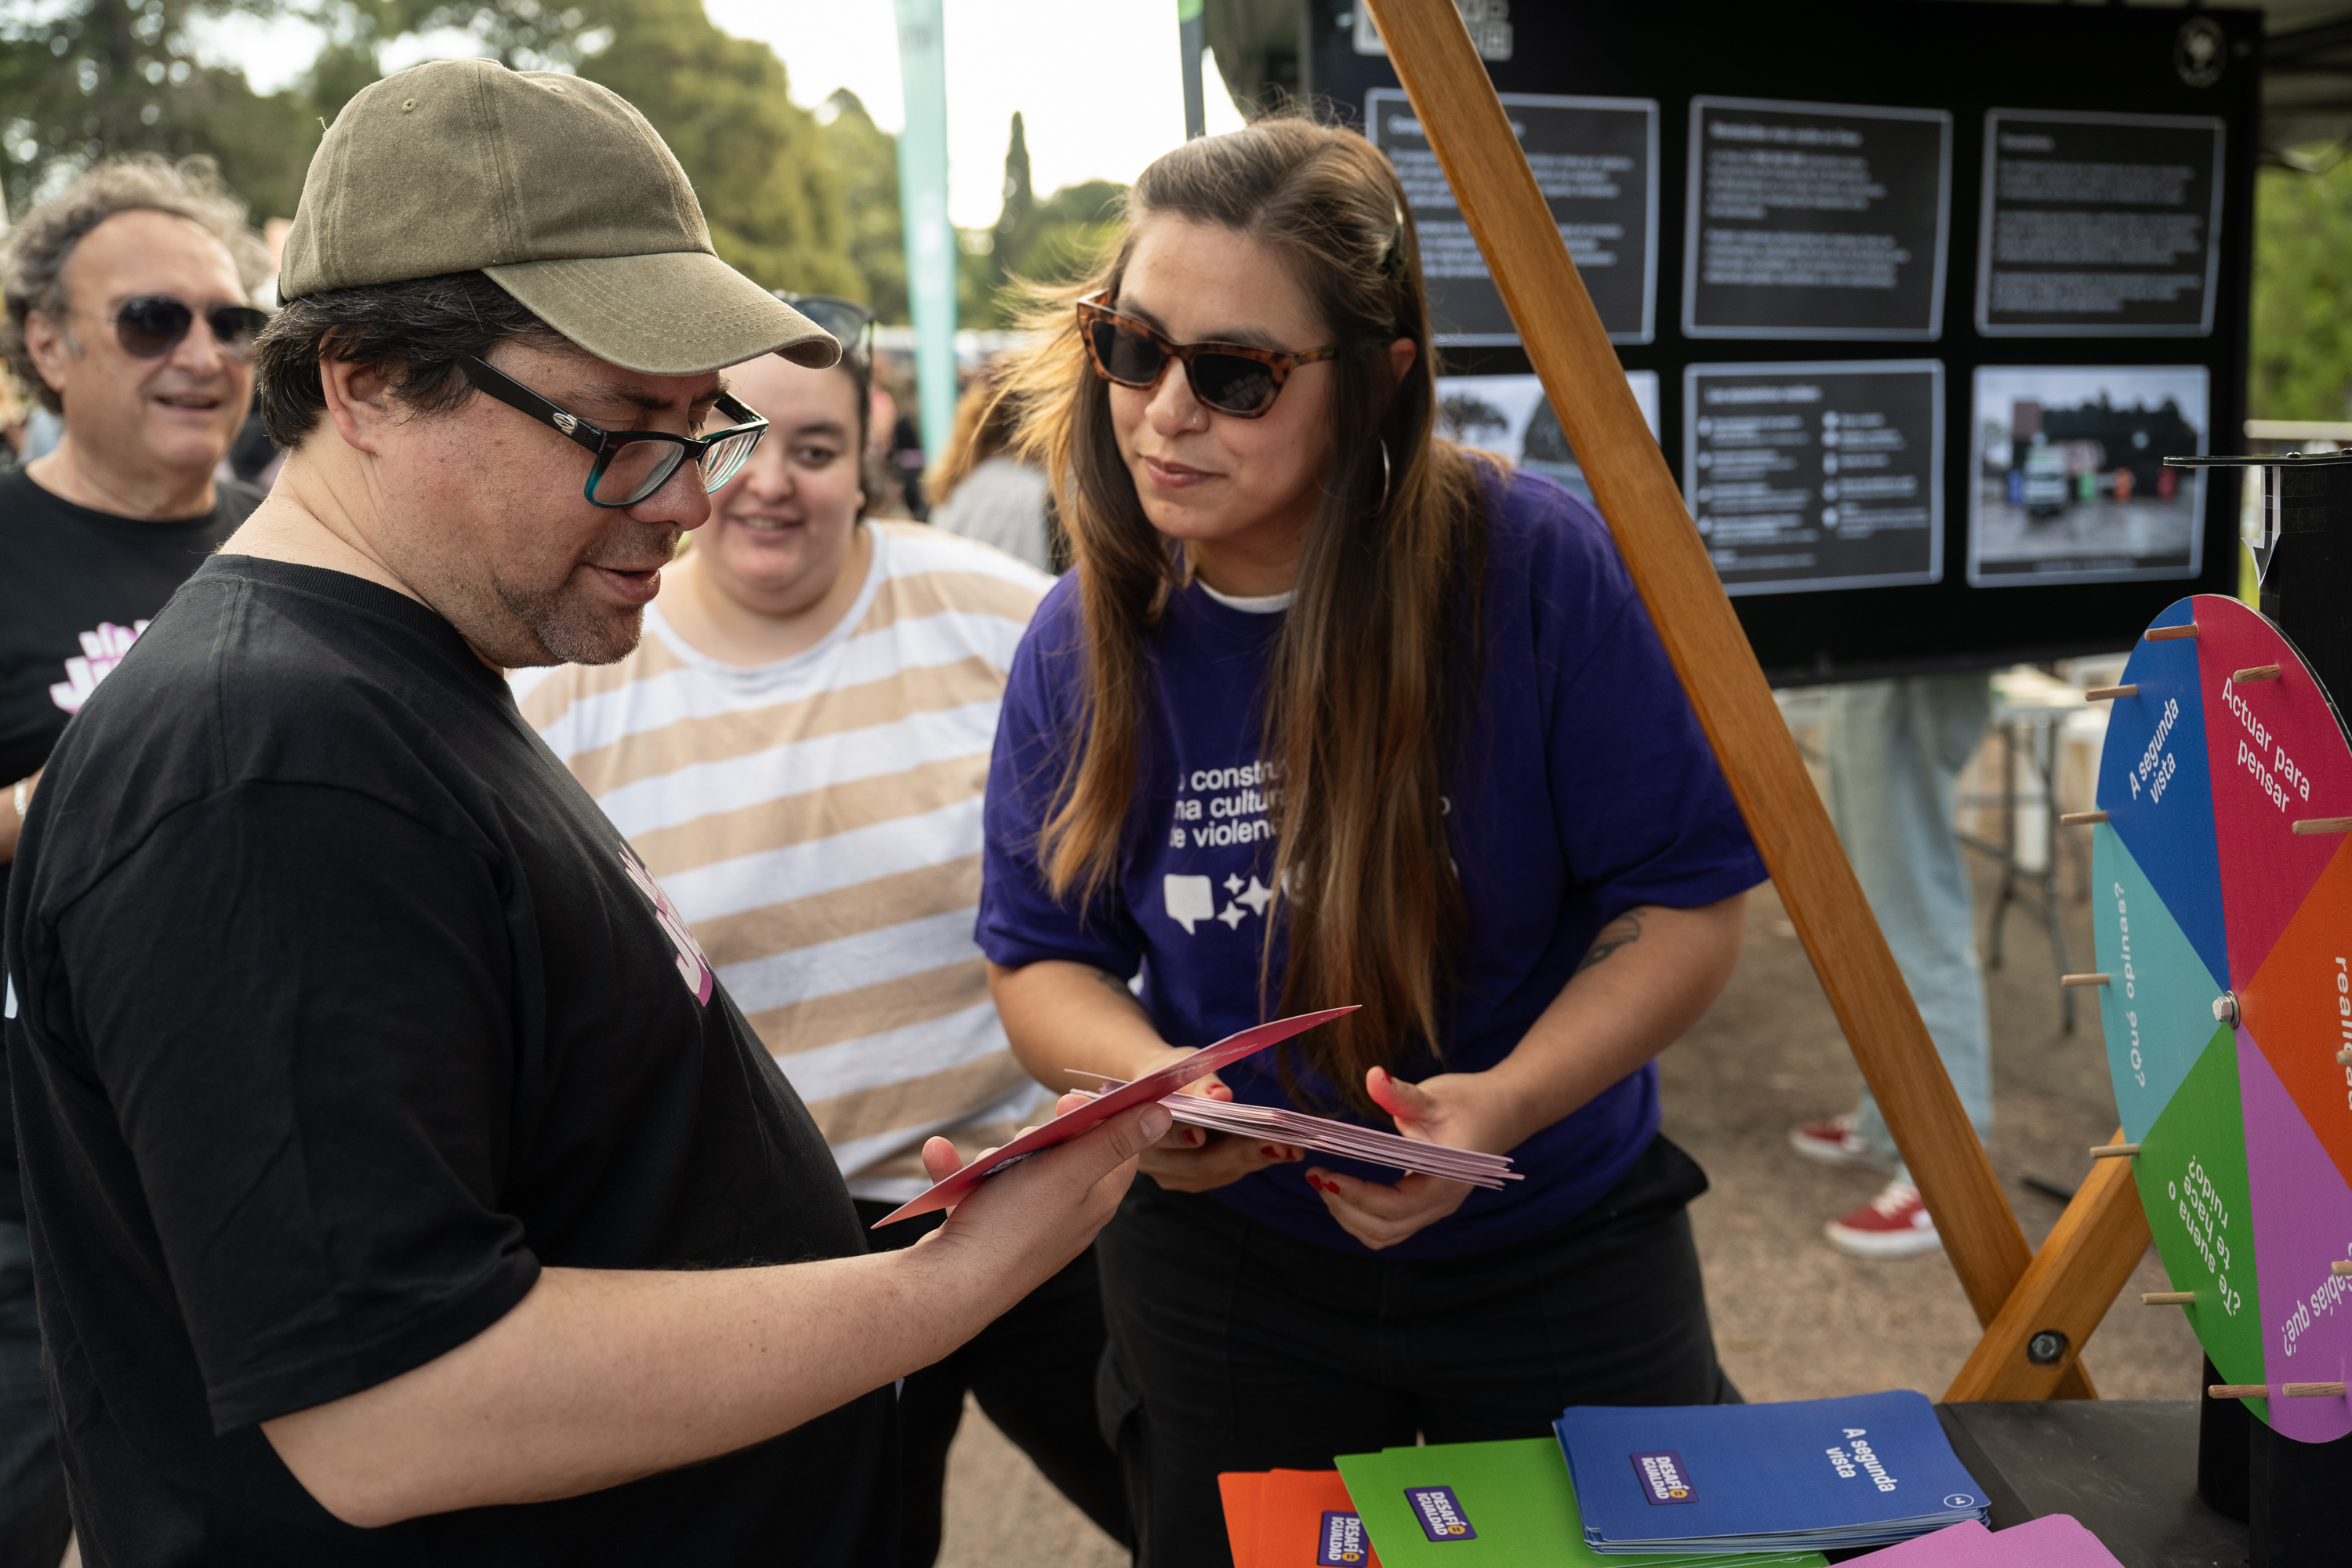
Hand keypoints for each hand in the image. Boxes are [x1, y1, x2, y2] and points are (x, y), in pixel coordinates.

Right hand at [910, 1093, 1170, 1297]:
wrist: (952, 1284)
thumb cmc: (1015, 1225)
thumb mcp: (1072, 1172)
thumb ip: (1115, 1140)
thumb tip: (1162, 1115)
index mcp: (1098, 1199)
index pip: (1119, 1147)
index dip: (1102, 1117)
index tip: (1072, 1101)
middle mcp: (1069, 1212)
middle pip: (1065, 1150)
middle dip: (1037, 1137)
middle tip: (1026, 1145)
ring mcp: (1027, 1221)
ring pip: (1016, 1164)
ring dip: (995, 1155)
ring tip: (988, 1167)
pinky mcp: (990, 1226)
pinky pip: (977, 1185)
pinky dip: (960, 1171)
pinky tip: (939, 1153)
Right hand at [1124, 1065, 1299, 1192]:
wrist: (1154, 1090)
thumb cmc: (1167, 1073)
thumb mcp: (1178, 1066)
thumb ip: (1199, 1082)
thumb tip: (1221, 1095)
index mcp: (1134, 1128)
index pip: (1159, 1136)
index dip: (1182, 1136)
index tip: (1204, 1134)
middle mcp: (1150, 1161)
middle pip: (1196, 1163)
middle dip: (1241, 1153)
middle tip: (1279, 1145)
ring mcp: (1170, 1175)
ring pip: (1214, 1173)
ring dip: (1254, 1160)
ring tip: (1291, 1149)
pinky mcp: (1190, 1180)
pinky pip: (1222, 1174)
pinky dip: (1251, 1162)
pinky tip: (1281, 1152)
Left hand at [1304, 1066, 1519, 1250]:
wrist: (1504, 1111)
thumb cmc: (1472, 1102)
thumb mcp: (1436, 1095)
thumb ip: (1402, 1093)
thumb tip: (1373, 1076)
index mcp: (1445, 1181)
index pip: (1394, 1205)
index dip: (1355, 1195)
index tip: (1324, 1172)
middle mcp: (1441, 1203)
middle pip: (1384, 1229)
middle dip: (1344, 1208)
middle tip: (1317, 1175)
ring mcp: (1434, 1208)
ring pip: (1385, 1234)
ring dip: (1350, 1216)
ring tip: (1325, 1182)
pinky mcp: (1426, 1204)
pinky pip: (1390, 1226)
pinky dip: (1361, 1215)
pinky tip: (1344, 1188)